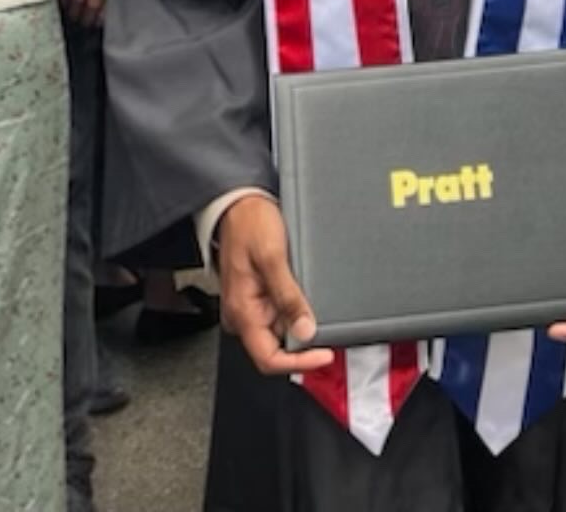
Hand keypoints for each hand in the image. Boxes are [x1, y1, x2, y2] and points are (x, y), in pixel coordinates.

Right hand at [217, 195, 333, 377]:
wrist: (239, 202)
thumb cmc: (249, 224)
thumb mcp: (273, 258)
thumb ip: (288, 296)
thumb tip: (305, 330)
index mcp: (242, 312)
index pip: (268, 358)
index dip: (298, 362)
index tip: (323, 355)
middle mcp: (243, 314)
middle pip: (276, 347)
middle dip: (303, 340)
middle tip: (326, 324)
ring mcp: (251, 305)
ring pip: (281, 330)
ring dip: (300, 321)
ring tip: (311, 296)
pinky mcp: (259, 295)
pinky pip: (279, 313)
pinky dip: (296, 308)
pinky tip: (304, 292)